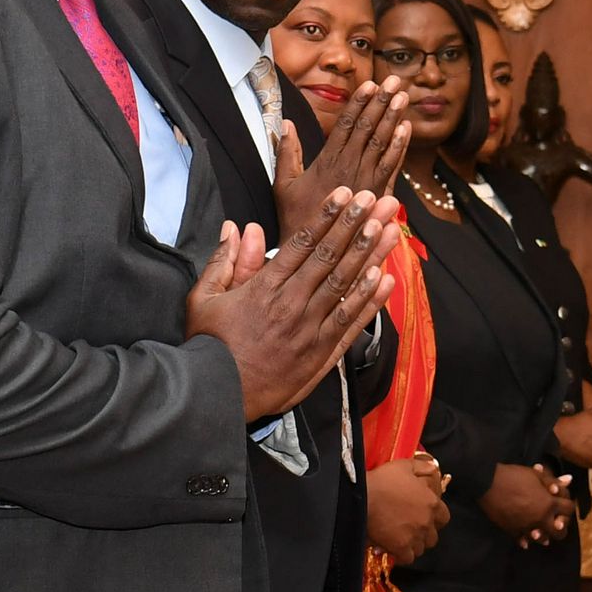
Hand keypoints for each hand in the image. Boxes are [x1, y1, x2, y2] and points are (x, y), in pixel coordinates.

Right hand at [185, 192, 399, 419]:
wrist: (218, 396)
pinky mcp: (321, 354)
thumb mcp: (204, 299)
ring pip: (346, 285)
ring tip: (388, 229)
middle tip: (376, 200)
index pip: (303, 243)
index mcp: (265, 287)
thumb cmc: (209, 347)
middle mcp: (293, 304)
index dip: (327, 217)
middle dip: (356, 226)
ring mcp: (310, 329)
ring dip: (369, 255)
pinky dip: (369, 301)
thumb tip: (236, 228)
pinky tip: (386, 278)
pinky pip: (350, 322)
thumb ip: (224, 262)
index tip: (345, 195)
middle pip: (331, 257)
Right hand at [272, 75, 410, 244]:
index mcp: (326, 164)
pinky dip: (399, 147)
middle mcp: (349, 170)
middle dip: (381, 103)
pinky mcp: (378, 197)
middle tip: (392, 80)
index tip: (369, 84)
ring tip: (402, 96)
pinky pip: (392, 167)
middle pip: (367, 129)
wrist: (316, 256)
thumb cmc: (296, 221)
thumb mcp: (282, 186)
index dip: (359, 103)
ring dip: (393, 118)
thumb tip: (285, 123)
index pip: (345, 126)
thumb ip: (287, 152)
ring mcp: (366, 183)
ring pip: (382, 144)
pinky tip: (406, 128)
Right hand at [365, 450, 450, 562]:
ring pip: (421, 548)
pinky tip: (393, 548)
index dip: (435, 519)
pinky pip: (408, 558)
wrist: (360, 498)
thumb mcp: (404, 466)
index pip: (443, 517)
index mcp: (431, 502)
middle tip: (410, 529)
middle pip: (433, 536)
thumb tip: (434, 469)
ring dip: (413, 545)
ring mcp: (415, 536)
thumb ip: (423, 467)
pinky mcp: (401, 547)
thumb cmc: (381, 481)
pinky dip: (402, 555)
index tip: (425, 518)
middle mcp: (426, 521)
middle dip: (423, 534)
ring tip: (400, 538)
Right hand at [482, 462, 572, 545]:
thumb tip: (569, 480)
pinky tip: (525, 539)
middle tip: (555, 522)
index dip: (567, 507)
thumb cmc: (513, 476)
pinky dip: (525, 540)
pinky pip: (522, 540)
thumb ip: (553, 481)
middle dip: (560, 527)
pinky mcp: (513, 531)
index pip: (569, 509)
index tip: (561, 504)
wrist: (488, 483)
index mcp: (549, 503)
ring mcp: (527, 526)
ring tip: (540, 532)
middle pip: (560, 532)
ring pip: (542, 540)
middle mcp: (541, 518)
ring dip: (544, 536)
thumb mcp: (536, 475)